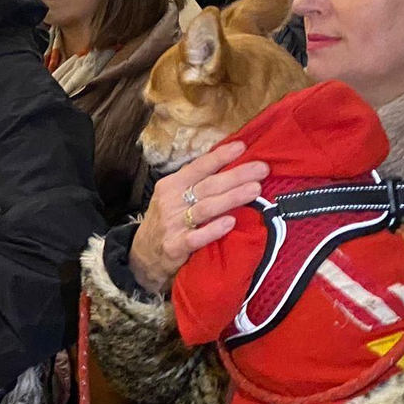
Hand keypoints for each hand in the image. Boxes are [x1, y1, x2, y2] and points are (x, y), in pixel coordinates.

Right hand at [128, 142, 269, 295]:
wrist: (142, 255)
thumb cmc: (167, 221)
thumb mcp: (173, 197)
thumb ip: (196, 184)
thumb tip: (230, 166)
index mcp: (171, 185)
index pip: (198, 167)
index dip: (219, 156)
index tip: (242, 147)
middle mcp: (170, 202)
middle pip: (207, 186)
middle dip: (236, 175)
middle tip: (261, 169)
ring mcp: (172, 224)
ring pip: (205, 208)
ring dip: (231, 198)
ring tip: (255, 190)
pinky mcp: (174, 246)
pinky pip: (195, 237)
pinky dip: (213, 230)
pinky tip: (230, 223)